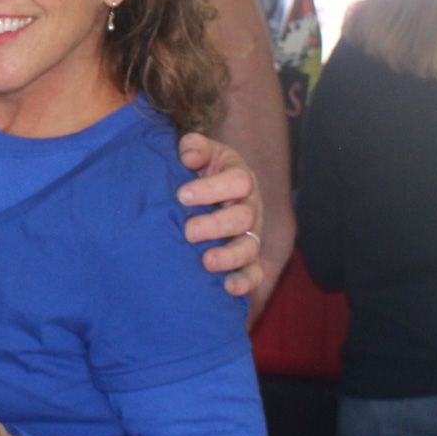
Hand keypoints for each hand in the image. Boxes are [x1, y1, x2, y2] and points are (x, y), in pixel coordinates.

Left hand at [176, 131, 264, 296]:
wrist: (202, 193)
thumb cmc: (198, 172)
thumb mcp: (199, 152)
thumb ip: (194, 147)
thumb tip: (189, 155)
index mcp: (239, 178)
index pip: (237, 181)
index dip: (212, 188)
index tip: (182, 195)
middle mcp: (250, 207)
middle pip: (244, 217)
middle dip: (216, 225)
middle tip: (189, 231)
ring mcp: (251, 234)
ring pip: (249, 247)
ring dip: (229, 256)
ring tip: (207, 261)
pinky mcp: (248, 258)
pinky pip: (254, 272)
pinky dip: (245, 282)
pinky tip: (228, 288)